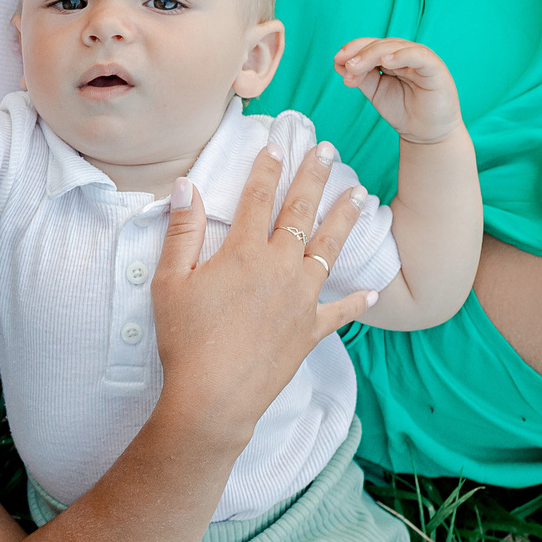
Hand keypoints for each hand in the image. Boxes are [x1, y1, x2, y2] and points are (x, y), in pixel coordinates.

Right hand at [150, 144, 375, 443]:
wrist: (215, 397)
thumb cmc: (185, 339)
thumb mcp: (169, 281)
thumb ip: (182, 231)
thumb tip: (187, 186)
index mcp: (244, 252)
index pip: (259, 198)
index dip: (268, 168)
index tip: (277, 145)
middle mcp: (280, 268)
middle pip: (300, 213)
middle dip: (315, 178)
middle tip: (329, 151)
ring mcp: (301, 299)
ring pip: (329, 249)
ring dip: (345, 219)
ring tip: (360, 195)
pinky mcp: (311, 330)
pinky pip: (340, 312)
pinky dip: (357, 301)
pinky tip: (372, 290)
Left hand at [332, 37, 462, 143]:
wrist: (425, 134)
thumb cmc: (402, 110)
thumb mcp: (375, 91)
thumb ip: (360, 76)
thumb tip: (339, 63)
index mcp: (392, 57)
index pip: (371, 45)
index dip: (353, 49)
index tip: (337, 60)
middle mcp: (406, 55)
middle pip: (381, 44)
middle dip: (360, 53)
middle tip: (347, 67)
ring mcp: (421, 60)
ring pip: (396, 47)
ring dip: (373, 54)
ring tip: (357, 66)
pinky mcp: (435, 69)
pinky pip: (419, 56)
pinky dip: (402, 55)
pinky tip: (386, 61)